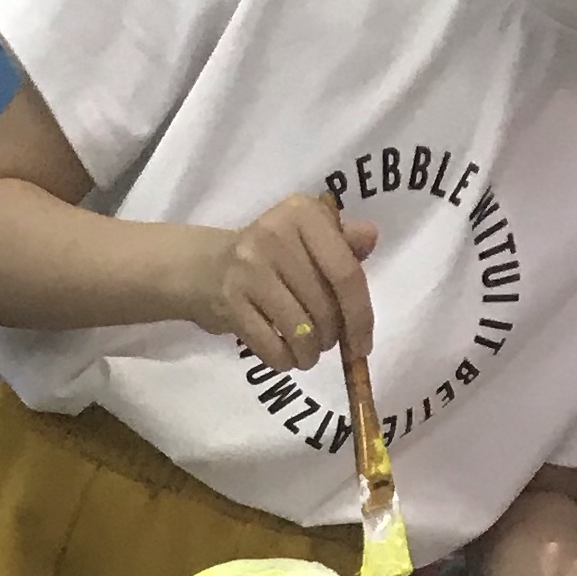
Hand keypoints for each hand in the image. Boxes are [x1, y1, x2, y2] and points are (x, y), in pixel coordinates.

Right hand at [195, 194, 377, 373]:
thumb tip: (370, 238)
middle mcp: (276, 234)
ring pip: (301, 330)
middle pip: (324, 306)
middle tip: (326, 343)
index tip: (362, 346)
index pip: (345, 272)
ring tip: (307, 353)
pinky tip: (286, 358)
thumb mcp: (306, 238)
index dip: (360, 316)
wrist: (205, 269)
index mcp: (302, 213)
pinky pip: (272, 347)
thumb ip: (341, 242)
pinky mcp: (230, 301)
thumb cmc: (270, 256)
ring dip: (309, 353)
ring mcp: (250, 268)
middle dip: (332, 337)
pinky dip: (285, 362)